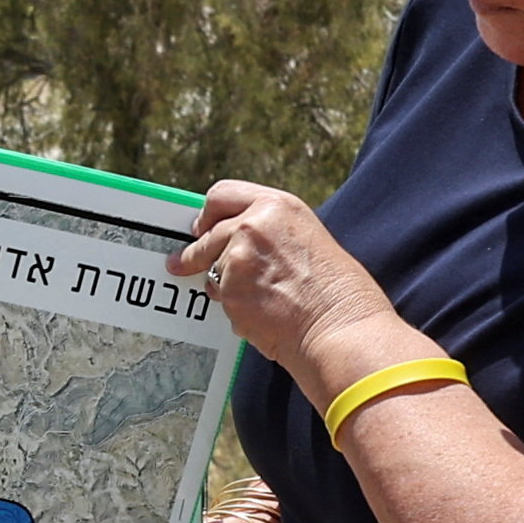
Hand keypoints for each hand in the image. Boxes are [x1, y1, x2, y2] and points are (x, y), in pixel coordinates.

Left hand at [168, 180, 418, 405]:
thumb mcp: (306, 239)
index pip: (222, 195)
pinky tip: (261, 312)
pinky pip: (219, 297)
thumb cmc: (336, 292)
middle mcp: (253, 224)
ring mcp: (237, 256)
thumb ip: (270, 233)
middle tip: (184, 263)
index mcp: (277, 205)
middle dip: (195, 251)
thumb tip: (240, 241)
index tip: (200, 227)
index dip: (207, 214)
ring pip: (211, 268)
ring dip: (222, 284)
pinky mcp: (228, 289)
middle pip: (206, 233)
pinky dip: (233, 307)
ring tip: (256, 299)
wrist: (339, 327)